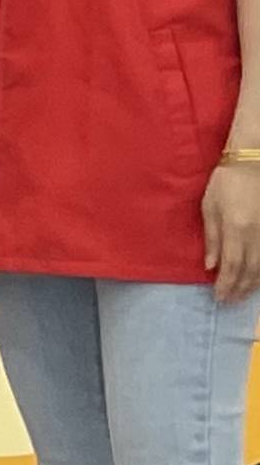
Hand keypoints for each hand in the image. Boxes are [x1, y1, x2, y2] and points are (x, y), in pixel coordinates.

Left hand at [210, 163, 259, 305]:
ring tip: (242, 295)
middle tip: (229, 302)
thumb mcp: (209, 207)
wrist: (253, 162)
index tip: (219, 297)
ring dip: (253, 283)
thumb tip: (210, 265)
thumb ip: (212, 238)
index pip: (232, 266)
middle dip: (239, 288)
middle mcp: (256, 234)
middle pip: (250, 270)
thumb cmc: (225, 182)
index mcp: (236, 229)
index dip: (226, 284)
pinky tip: (258, 278)